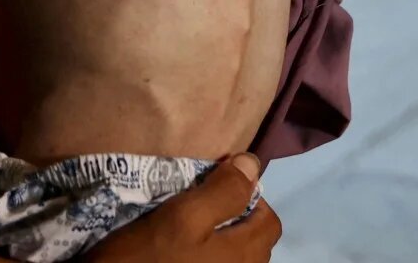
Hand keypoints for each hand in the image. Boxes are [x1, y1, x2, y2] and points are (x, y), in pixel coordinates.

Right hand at [82, 154, 280, 260]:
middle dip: (235, 217)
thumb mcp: (182, 217)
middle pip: (254, 240)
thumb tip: (252, 163)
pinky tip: (180, 254)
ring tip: (188, 229)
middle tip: (197, 204)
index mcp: (245, 256)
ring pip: (234, 256)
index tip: (213, 185)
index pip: (269, 219)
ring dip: (219, 238)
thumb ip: (223, 192)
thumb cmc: (147, 258)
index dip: (247, 195)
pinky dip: (205, 255)